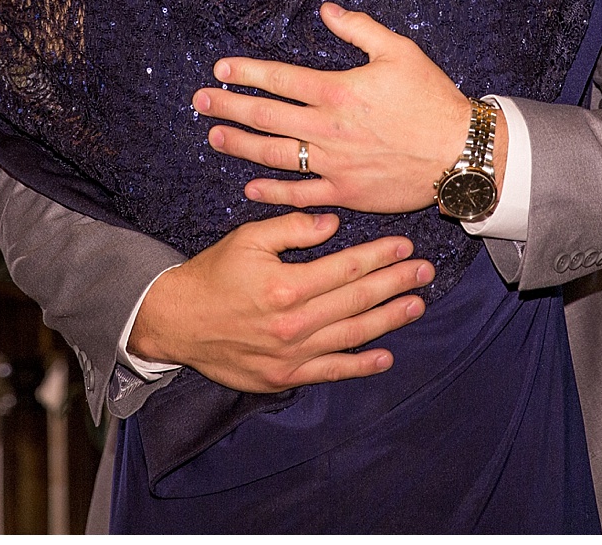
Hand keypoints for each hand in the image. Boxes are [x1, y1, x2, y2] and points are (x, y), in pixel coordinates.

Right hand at [128, 211, 432, 393]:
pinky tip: (386, 356)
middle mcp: (293, 323)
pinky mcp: (283, 377)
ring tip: (417, 304)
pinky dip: (361, 366)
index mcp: (286, 285)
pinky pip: (331, 371)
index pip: (347, 267)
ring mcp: (291, 355)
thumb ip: (291, 228)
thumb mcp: (247, 238)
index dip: (380, 256)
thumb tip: (332, 224)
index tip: (405, 246)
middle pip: (358, 300)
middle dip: (396, 283)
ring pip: (353, 335)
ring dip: (389, 320)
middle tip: (424, 272)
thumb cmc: (213, 274)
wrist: (176, 322)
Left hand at [195, 3, 483, 213]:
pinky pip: (300, 193)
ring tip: (214, 137)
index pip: (279, 78)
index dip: (246, 72)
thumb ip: (359, 29)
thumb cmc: (431, 98)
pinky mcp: (345, 192)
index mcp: (338, 91)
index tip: (221, 69)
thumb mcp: (400, 51)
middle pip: (266, 116)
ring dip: (240, 145)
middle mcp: (328, 129)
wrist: (460, 152)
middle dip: (228, 107)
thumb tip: (326, 10)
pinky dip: (272, 191)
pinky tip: (250, 186)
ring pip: (274, 155)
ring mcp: (333, 164)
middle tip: (200, 102)